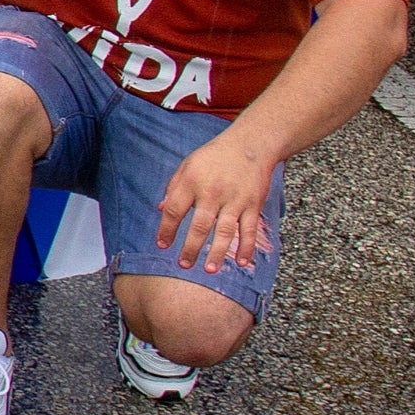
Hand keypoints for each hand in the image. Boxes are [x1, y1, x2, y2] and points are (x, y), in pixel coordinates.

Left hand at [156, 129, 279, 276]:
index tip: (162, 245)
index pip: (175, 210)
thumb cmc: (214, 156)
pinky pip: (249, 229)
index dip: (166, 229)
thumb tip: (161, 210)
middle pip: (199, 225)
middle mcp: (212, 192)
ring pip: (225, 231)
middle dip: (190, 248)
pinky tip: (241, 262)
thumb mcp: (188, 165)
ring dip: (217, 252)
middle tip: (183, 264)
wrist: (250, 144)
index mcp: (192, 182)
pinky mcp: (253, 204)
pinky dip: (246, 247)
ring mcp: (235, 199)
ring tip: (208, 270)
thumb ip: (173, 188)